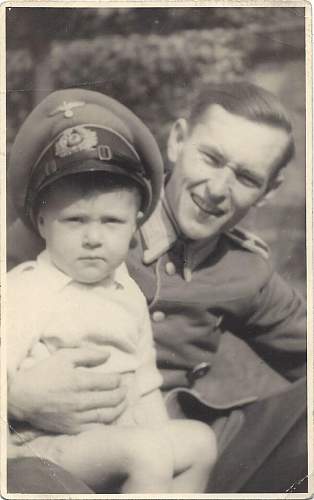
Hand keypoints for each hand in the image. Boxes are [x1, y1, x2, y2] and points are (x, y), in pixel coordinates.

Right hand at [8, 347, 127, 433]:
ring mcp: (76, 417)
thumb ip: (88, 355)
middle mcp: (81, 401)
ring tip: (123, 402)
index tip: (121, 378)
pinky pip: (95, 429)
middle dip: (123, 393)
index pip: (110, 382)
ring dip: (119, 408)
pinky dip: (106, 423)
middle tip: (126, 389)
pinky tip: (111, 417)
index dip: (119, 380)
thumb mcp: (64, 356)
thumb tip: (108, 355)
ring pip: (106, 415)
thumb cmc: (44, 373)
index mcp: (80, 381)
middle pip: (111, 399)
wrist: (22, 397)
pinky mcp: (71, 428)